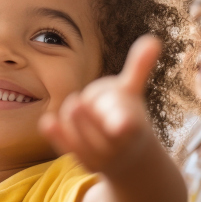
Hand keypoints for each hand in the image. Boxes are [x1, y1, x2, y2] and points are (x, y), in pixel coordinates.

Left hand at [39, 35, 160, 175]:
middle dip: (85, 114)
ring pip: (79, 137)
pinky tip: (47, 122)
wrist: (129, 154)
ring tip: (76, 105)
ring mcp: (101, 157)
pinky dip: (57, 134)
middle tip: (79, 100)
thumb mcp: (132, 92)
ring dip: (72, 120)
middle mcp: (118, 145)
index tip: (120, 125)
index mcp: (133, 125)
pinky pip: (67, 148)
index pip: (126, 125)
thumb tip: (153, 39)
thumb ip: (139, 68)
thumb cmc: (126, 113)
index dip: (122, 124)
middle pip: (95, 128)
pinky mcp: (84, 162)